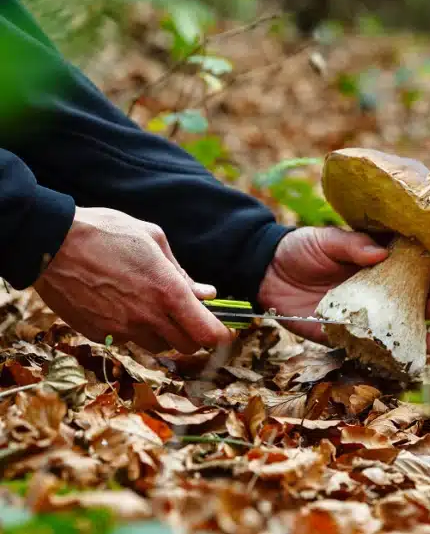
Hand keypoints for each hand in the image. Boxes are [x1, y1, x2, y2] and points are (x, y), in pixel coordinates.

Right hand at [34, 207, 232, 352]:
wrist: (52, 243)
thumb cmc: (107, 232)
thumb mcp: (153, 239)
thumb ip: (183, 272)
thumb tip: (206, 293)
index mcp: (167, 292)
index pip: (207, 333)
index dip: (221, 336)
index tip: (226, 332)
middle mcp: (147, 316)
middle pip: (187, 346)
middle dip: (195, 334)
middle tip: (190, 316)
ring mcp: (122, 329)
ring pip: (158, 347)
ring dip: (165, 334)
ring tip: (154, 307)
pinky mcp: (99, 334)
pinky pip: (128, 341)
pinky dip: (135, 330)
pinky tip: (124, 306)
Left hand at [257, 227, 429, 352]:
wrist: (266, 272)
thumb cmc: (301, 249)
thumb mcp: (326, 240)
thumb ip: (351, 244)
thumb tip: (381, 252)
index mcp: (376, 264)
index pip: (412, 269)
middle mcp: (375, 292)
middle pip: (414, 301)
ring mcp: (362, 316)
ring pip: (399, 329)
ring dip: (422, 336)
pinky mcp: (343, 336)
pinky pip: (370, 349)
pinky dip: (389, 357)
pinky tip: (408, 360)